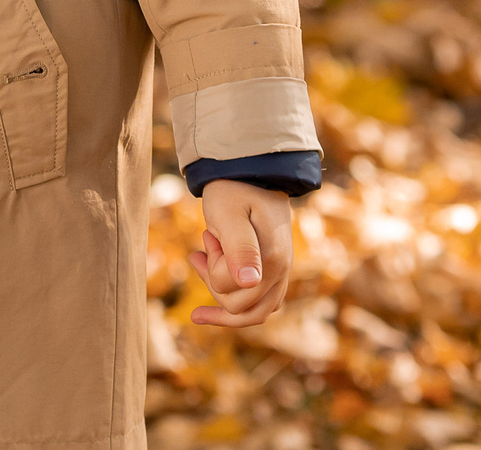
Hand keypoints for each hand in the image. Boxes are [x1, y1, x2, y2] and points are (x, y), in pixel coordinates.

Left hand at [189, 179, 292, 327]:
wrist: (250, 169)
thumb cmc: (234, 190)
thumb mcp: (228, 215)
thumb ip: (239, 249)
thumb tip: (249, 284)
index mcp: (272, 260)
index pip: (233, 292)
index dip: (213, 271)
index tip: (208, 237)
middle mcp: (282, 271)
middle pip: (241, 308)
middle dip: (214, 282)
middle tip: (202, 248)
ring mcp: (280, 272)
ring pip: (251, 310)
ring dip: (220, 290)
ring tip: (199, 258)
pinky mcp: (274, 270)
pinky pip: (258, 302)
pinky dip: (233, 296)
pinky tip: (212, 277)